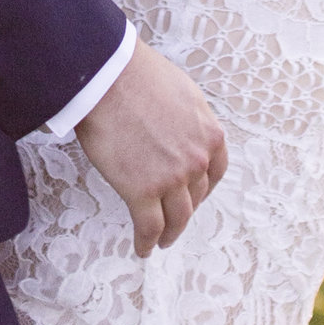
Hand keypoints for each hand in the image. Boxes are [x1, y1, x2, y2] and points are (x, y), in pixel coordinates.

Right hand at [75, 42, 227, 256]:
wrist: (108, 77)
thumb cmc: (138, 76)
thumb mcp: (183, 94)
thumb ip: (189, 121)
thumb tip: (180, 134)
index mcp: (210, 134)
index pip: (216, 173)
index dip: (204, 189)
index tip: (194, 197)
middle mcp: (197, 159)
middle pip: (196, 197)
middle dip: (185, 210)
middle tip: (174, 219)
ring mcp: (172, 178)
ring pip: (177, 219)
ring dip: (170, 233)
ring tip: (161, 241)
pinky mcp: (142, 191)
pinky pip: (149, 227)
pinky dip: (147, 242)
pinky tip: (143, 248)